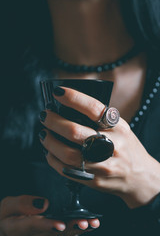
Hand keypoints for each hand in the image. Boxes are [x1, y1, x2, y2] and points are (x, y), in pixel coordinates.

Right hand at [0, 195, 99, 235]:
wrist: (8, 226)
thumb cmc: (7, 216)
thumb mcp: (7, 207)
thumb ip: (22, 204)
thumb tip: (43, 203)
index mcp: (18, 228)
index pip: (33, 226)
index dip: (47, 225)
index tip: (60, 224)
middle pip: (53, 234)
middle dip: (70, 229)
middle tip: (84, 223)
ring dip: (77, 230)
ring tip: (92, 223)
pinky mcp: (49, 235)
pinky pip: (64, 235)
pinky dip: (76, 230)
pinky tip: (89, 224)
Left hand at [39, 86, 159, 208]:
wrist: (139, 177)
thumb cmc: (127, 148)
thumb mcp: (121, 128)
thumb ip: (101, 119)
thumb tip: (69, 107)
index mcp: (118, 128)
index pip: (94, 108)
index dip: (73, 98)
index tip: (58, 92)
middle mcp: (112, 145)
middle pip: (75, 131)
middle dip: (53, 121)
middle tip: (45, 115)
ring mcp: (102, 165)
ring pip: (67, 153)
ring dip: (49, 141)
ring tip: (44, 133)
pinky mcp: (94, 180)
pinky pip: (66, 170)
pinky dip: (53, 159)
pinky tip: (50, 152)